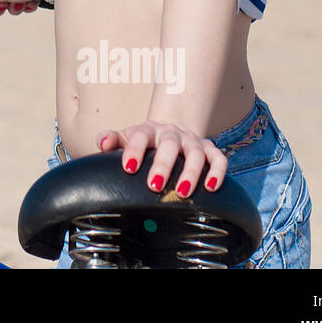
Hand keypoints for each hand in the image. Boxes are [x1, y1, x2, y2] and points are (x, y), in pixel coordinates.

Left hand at [96, 120, 227, 197]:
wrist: (168, 135)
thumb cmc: (144, 143)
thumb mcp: (126, 140)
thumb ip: (111, 140)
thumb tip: (102, 143)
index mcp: (149, 130)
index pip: (141, 135)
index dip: (135, 150)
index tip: (128, 168)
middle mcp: (172, 133)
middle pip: (170, 144)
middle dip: (163, 165)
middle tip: (154, 186)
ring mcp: (193, 140)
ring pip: (196, 153)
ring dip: (191, 172)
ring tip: (182, 192)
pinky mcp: (210, 149)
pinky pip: (219, 158)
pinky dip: (217, 172)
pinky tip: (210, 187)